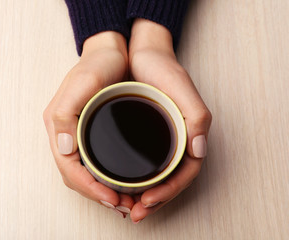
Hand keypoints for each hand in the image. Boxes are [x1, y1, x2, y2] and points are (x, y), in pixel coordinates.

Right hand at [43, 31, 133, 216]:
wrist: (110, 52)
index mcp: (59, 125)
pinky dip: (105, 179)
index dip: (89, 188)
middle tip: (123, 206)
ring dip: (102, 192)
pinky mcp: (91, 133)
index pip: (69, 168)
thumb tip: (64, 148)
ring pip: (85, 174)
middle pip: (76, 176)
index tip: (112, 199)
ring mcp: (77, 134)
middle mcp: (65, 134)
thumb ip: (66, 114)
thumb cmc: (98, 65)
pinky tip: (119, 184)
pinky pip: (94, 164)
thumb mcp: (83, 83)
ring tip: (124, 201)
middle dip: (97, 195)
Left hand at [128, 19, 211, 222]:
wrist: (143, 54)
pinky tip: (119, 184)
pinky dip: (132, 179)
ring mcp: (157, 141)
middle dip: (152, 201)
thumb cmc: (163, 69)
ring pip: (153, 177)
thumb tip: (198, 151)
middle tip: (132, 212)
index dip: (167, 192)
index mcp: (187, 135)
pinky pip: (140, 164)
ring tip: (123, 205)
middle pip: (167, 181)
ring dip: (140, 195)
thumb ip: (196, 117)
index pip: (183, 175)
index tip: (146, 201)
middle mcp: (173, 142)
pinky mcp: (141, 136)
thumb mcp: (182, 88)